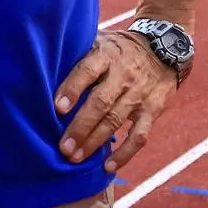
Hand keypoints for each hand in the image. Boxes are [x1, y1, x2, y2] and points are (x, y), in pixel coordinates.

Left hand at [54, 31, 176, 173]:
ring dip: (95, 142)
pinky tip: (107, 166)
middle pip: (100, 102)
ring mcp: (138, 94)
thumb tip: (44, 65)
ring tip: (75, 157)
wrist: (163, 48)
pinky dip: (125, 154)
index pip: (88, 71)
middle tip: (63, 146)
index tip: (58, 107)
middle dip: (80, 126)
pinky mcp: (152, 110)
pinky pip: (139, 136)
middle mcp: (123, 75)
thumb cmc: (119, 48)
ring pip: (115, 121)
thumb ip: (79, 52)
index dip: (73, 88)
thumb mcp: (101, 40)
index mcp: (106, 55)